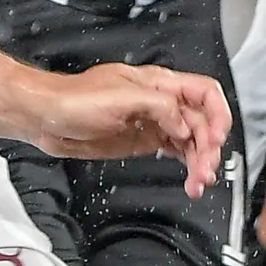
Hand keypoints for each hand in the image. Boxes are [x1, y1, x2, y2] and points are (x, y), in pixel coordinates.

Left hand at [17, 65, 231, 177]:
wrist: (47, 118)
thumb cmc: (74, 99)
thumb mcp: (120, 97)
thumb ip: (159, 107)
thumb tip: (183, 124)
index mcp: (157, 83)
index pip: (204, 92)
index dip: (218, 114)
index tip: (216, 138)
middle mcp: (159, 102)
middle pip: (202, 121)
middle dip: (209, 146)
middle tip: (204, 170)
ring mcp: (152, 122)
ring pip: (191, 140)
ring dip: (200, 161)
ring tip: (198, 182)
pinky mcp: (143, 140)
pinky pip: (176, 151)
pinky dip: (187, 166)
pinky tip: (189, 180)